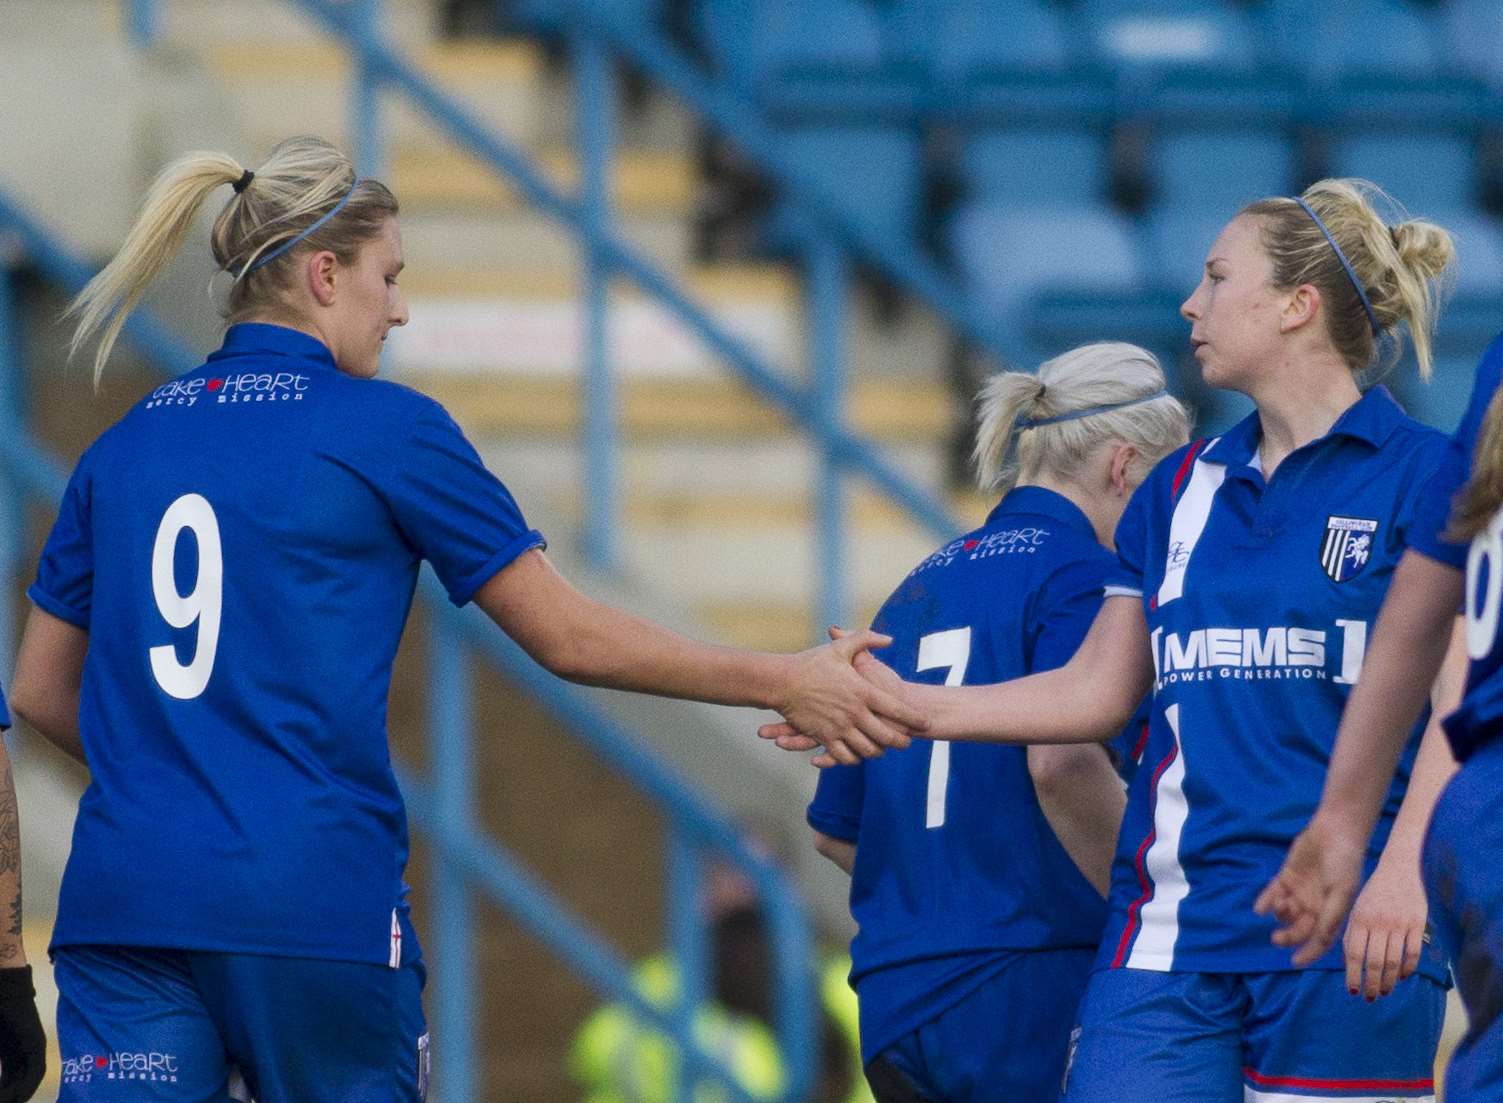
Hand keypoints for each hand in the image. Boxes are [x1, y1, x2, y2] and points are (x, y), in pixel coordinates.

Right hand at [0, 966, 44, 1101]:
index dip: (5, 1095)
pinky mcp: (37, 1043)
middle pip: (19, 1086)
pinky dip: (26, 1087)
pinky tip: (14, 1098)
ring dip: (17, 1096)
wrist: (1, 990)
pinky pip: (36, 1072)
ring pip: (28, 1082)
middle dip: (11, 1098)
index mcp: (10, 1055)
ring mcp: (33, 1049)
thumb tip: (0, 1086)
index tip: (1, 1101)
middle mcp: (24, 1054)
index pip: (9, 1084)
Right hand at [763, 627, 923, 765]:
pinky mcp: (823, 737)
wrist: (782, 681)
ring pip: (867, 749)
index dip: (915, 718)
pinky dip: (853, 759)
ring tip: (883, 750)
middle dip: (901, 741)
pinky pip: (843, 756)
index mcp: (862, 691)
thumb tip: (890, 639)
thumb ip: (866, 639)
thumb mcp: (841, 648)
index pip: (897, 709)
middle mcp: (854, 713)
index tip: (925, 723)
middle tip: (907, 742)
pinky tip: (857, 755)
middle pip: (886, 736)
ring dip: (878, 752)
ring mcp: (839, 727)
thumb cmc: (811, 663)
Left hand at [1254, 813, 1365, 966]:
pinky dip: (1265, 902)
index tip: (1294, 962)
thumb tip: (1320, 941)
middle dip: (1288, 936)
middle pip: (1298, 929)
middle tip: (1276, 939)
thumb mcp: (1342, 892)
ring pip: (1284, 913)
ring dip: (1280, 914)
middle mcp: (1314, 906)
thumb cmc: (1344, 863)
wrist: (1334, 833)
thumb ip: (1330, 917)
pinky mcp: (1286, 878)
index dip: (1308, 953)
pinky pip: (1272, 894)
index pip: (1319, 940)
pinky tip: (1259, 908)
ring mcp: (1299, 892)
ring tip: (1282, 904)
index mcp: (1331, 913)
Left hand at [1342, 854, 1426, 999]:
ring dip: (1389, 981)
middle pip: (1375, 962)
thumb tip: (1349, 963)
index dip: (1353, 975)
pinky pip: (1413, 953)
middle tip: (1371, 997)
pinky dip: (1407, 969)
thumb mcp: (1356, 909)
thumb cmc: (1373, 894)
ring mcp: (1399, 924)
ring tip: (1385, 991)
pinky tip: (1401, 977)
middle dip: (1371, 984)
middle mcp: (1378, 923)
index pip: (1354, 954)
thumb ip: (1352, 934)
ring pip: (1394, 961)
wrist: (1398, 870)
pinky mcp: (1417, 924)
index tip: (1353, 991)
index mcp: (1359, 919)